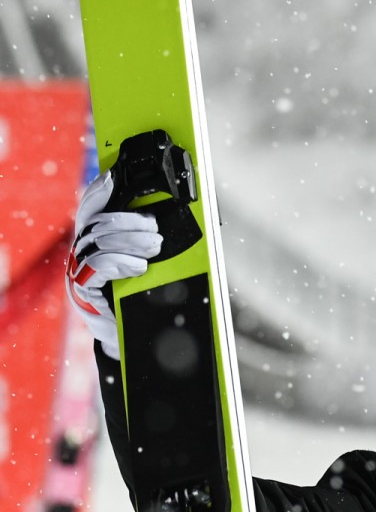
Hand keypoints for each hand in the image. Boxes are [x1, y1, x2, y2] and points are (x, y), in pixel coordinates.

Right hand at [66, 171, 162, 358]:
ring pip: (99, 241)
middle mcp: (82, 252)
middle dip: (128, 220)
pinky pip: (97, 265)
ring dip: (130, 240)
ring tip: (155, 246)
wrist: (131, 334)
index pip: (90, 209)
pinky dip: (120, 261)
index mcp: (94, 241)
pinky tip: (138, 266)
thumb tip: (160, 216)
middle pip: (98, 223)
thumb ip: (144, 240)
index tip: (112, 177)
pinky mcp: (83, 289)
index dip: (98, 191)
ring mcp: (79, 270)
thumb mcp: (144, 263)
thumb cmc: (138, 295)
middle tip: (155, 227)